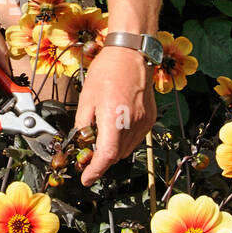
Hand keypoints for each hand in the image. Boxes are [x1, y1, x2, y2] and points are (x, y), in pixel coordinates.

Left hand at [73, 46, 156, 184]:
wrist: (131, 54)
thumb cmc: (108, 70)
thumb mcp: (86, 98)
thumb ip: (83, 124)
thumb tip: (81, 141)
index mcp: (114, 117)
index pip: (106, 155)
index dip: (95, 170)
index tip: (86, 178)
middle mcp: (132, 122)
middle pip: (116, 155)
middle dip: (101, 159)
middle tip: (87, 154)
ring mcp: (144, 122)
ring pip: (126, 149)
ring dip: (112, 150)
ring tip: (101, 135)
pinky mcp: (150, 119)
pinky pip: (136, 138)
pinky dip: (123, 140)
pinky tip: (115, 128)